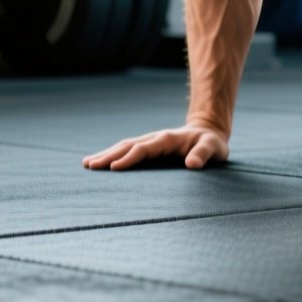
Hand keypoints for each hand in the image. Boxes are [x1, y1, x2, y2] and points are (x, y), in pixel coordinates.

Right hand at [83, 123, 229, 170]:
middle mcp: (155, 138)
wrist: (209, 132)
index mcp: (168, 139)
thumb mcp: (214, 148)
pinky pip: (127, 150)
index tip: (114, 168)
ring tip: (87, 164)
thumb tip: (192, 164)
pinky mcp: (148, 147)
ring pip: (124, 146)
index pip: (145, 148)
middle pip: (129, 145)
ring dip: (106, 154)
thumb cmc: (212, 144)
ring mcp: (150, 142)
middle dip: (109, 155)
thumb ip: (204, 154)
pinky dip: (112, 155)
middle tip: (90, 165)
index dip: (130, 157)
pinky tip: (99, 163)